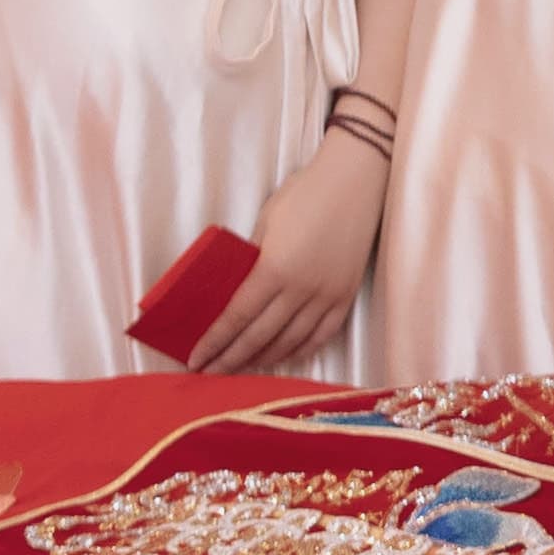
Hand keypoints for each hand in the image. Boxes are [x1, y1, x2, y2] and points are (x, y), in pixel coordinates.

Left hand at [197, 135, 384, 375]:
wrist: (357, 181)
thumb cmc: (306, 193)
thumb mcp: (266, 222)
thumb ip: (252, 258)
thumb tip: (236, 285)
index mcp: (275, 269)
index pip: (236, 317)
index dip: (215, 342)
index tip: (196, 359)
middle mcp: (301, 290)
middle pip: (259, 337)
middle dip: (231, 359)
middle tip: (211, 373)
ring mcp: (327, 296)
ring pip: (290, 342)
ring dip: (263, 359)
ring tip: (242, 368)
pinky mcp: (346, 296)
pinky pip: (321, 335)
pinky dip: (299, 351)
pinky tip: (283, 357)